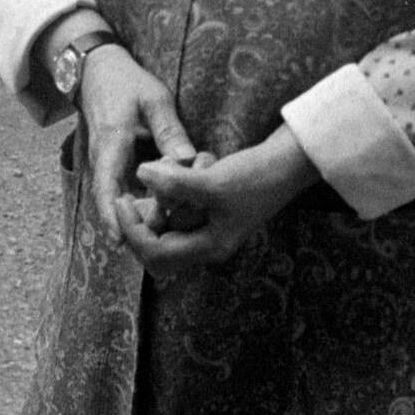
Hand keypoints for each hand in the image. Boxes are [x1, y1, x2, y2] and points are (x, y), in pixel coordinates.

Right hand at [79, 44, 200, 246]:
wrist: (99, 72)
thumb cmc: (127, 83)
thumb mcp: (154, 100)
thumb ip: (170, 131)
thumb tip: (187, 162)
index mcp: (109, 145)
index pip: (106, 189)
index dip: (113, 217)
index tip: (123, 240)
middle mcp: (102, 162)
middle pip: (115, 204)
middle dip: (138, 222)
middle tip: (168, 234)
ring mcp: (106, 166)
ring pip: (121, 201)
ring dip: (143, 214)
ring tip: (173, 226)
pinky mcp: (114, 167)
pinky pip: (126, 192)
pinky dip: (144, 202)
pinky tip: (169, 208)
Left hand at [118, 130, 318, 278]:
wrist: (293, 160)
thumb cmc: (258, 175)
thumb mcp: (212, 180)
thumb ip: (174, 183)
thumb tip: (138, 175)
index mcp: (209, 247)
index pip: (155, 254)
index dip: (133, 230)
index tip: (122, 200)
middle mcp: (209, 242)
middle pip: (158, 245)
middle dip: (146, 218)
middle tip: (136, 193)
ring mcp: (212, 225)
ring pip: (170, 221)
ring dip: (166, 195)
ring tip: (181, 167)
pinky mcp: (215, 207)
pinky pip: (184, 204)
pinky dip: (181, 185)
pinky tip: (199, 163)